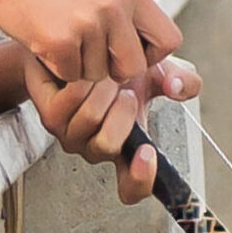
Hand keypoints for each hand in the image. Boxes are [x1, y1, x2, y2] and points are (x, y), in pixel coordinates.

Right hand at [0, 0, 183, 86]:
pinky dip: (58, 68)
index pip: (169, 39)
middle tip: (89, 54)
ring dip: (79, 66)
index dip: (151, 56)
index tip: (127, 52)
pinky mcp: (61, 41)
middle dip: (113, 70)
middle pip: (134, 67)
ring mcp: (88, 24)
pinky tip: (47, 42)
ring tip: (62, 36)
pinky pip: (71, 76)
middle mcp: (114, 6)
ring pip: (98, 75)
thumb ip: (125, 10)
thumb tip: (147, 44)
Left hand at [22, 51, 202, 204]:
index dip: (141, 180)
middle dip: (122, 112)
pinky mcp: (50, 116)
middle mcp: (96, 147)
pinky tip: (85, 71)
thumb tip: (178, 87)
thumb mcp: (158, 72)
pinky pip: (68, 104)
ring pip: (89, 122)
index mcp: (126, 147)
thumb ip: (181, 82)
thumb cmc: (117, 65)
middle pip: (108, 148)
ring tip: (104, 74)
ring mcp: (71, 135)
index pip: (132, 187)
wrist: (76, 45)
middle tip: (125, 88)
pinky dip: (82, 83)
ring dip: (103, 91)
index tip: (149, 152)